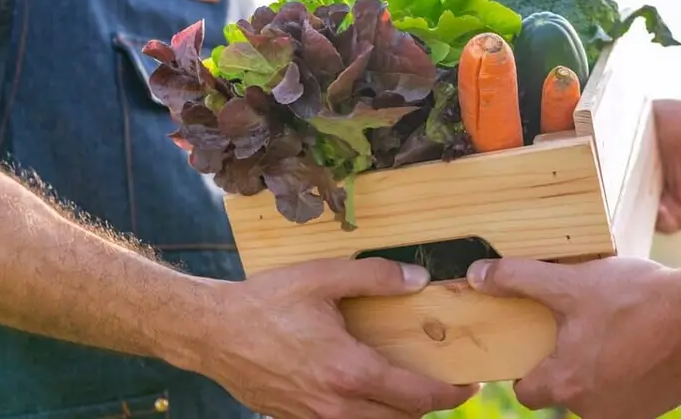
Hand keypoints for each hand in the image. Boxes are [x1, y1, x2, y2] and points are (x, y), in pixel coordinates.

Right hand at [192, 258, 477, 418]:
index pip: (415, 397)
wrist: (212, 332)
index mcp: (348, 371)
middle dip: (427, 407)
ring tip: (405, 389)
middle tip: (442, 384)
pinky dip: (364, 417)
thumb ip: (374, 277)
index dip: (449, 395)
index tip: (468, 384)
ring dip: (396, 414)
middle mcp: (335, 406)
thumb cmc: (266, 303)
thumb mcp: (322, 278)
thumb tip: (418, 280)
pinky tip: (363, 392)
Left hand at [466, 256, 680, 418]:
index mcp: (566, 384)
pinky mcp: (657, 410)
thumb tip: (477, 274)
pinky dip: (630, 372)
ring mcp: (628, 415)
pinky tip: (643, 340)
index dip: (529, 365)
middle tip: (582, 327)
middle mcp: (594, 412)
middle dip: (568, 362)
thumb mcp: (573, 281)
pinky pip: (629, 393)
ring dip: (601, 366)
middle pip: (563, 391)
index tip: (539, 341)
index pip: (526, 391)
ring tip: (616, 328)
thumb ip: (520, 279)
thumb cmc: (640, 300)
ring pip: (598, 393)